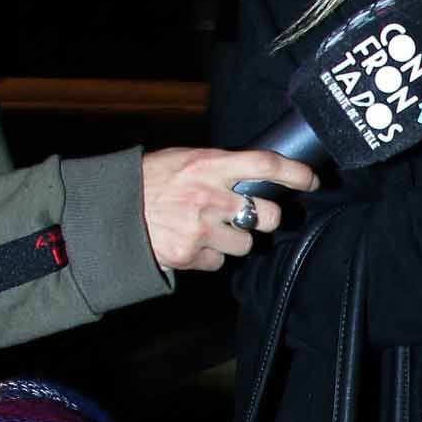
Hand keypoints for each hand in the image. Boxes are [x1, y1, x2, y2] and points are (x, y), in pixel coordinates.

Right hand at [141, 147, 316, 272]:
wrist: (109, 211)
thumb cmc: (148, 182)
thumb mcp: (183, 160)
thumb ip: (218, 167)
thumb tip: (254, 174)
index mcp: (209, 165)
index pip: (267, 165)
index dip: (296, 173)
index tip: (311, 180)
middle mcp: (210, 196)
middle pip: (269, 216)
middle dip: (266, 218)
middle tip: (250, 214)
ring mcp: (202, 229)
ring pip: (246, 244)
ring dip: (234, 240)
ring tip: (207, 228)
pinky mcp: (192, 255)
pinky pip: (219, 261)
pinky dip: (209, 255)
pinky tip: (190, 242)